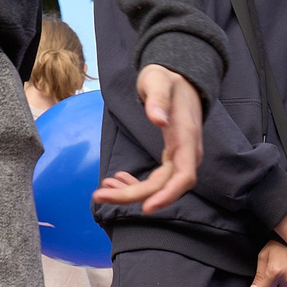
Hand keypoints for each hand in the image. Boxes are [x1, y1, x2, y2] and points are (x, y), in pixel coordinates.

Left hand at [95, 65, 205, 212]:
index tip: (145, 207)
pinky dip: (135, 183)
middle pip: (165, 185)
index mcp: (186, 138)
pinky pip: (156, 178)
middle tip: (99, 196)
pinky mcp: (172, 156)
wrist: (180, 78)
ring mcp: (180, 156)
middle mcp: (187, 152)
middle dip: (133, 195)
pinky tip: (115, 179)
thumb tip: (158, 119)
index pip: (183, 176)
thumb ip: (158, 99)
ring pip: (159, 185)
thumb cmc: (167, 78)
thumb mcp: (159, 81)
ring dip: (131, 192)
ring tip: (102, 190)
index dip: (167, 195)